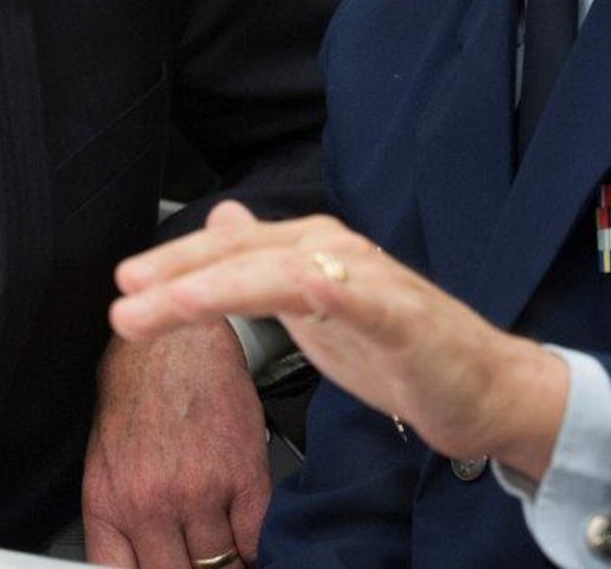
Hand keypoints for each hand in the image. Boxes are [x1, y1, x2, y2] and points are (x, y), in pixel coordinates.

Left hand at [82, 321, 271, 567]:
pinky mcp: (242, 474)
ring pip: (220, 566)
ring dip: (228, 564)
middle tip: (200, 561)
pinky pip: (255, 539)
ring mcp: (198, 492)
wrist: (175, 336)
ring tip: (228, 553)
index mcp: (109, 504)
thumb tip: (138, 559)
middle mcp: (150, 504)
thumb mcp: (105, 459)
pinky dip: (255, 548)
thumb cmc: (140, 388)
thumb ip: (120, 517)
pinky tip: (249, 541)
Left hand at [111, 201, 568, 479]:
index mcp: (312, 250)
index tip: (126, 282)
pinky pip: (350, 296)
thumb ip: (266, 268)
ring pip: (279, 270)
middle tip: (126, 291)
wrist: (484, 390)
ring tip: (166, 304)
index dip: (176, 261)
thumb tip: (224, 220)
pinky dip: (314, 289)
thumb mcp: (317, 306)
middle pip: (243, 251)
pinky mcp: (400, 315)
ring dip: (216, 284)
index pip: (231, 247)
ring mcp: (368, 279)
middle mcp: (336, 250)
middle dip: (178, 271)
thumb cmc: (402, 351)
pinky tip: (277, 295)